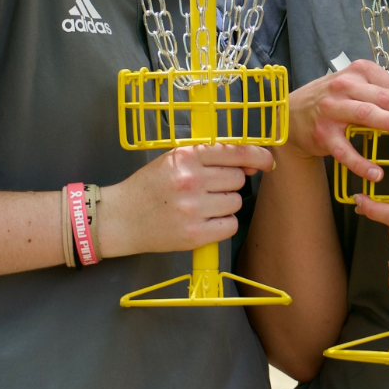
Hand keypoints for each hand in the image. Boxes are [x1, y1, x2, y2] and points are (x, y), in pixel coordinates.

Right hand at [101, 144, 274, 257]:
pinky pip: (230, 225)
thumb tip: (251, 165)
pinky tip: (204, 221)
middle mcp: (191, 181)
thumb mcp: (174, 160)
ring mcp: (193, 209)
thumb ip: (209, 158)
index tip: (268, 162)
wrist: (120, 218)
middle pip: (238, 179)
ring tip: (200, 205)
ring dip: (225, 204)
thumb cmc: (149, 187)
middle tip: (207, 189)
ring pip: (236, 202)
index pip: (235, 153)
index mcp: (186, 157)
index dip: (258, 157)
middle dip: (228, 183)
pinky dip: (222, 224)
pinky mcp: (194, 234)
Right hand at [285, 60, 388, 180]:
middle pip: (386, 99)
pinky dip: (361, 163)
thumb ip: (386, 96)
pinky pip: (345, 150)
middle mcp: (346, 86)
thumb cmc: (334, 101)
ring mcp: (332, 109)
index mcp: (361, 72)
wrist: (292, 114)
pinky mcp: (322, 133)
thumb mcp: (358, 88)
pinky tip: (377, 174)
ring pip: (368, 115)